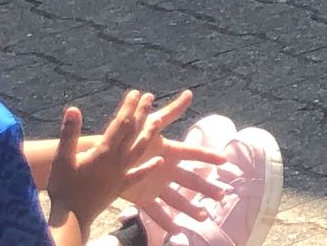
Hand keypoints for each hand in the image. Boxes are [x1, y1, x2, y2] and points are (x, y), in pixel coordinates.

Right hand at [47, 93, 166, 232]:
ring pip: (140, 149)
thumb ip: (69, 134)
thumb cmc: (63, 188)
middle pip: (133, 132)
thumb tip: (72, 109)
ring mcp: (121, 173)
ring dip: (149, 134)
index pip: (121, 123)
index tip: (135, 92)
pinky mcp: (120, 186)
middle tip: (149, 96)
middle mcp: (117, 160)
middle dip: (142, 113)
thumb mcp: (62, 159)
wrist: (71, 218)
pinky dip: (149, 167)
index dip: (129, 106)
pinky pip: (138, 175)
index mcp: (104, 151)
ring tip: (158, 121)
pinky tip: (159, 162)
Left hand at [118, 92, 230, 232]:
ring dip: (189, 208)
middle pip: (190, 180)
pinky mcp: (142, 198)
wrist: (100, 158)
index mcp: (168, 151)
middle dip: (206, 187)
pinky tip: (176, 232)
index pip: (193, 154)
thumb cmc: (126, 138)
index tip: (225, 161)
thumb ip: (169, 112)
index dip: (208, 156)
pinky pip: (156, 211)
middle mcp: (165, 169)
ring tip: (203, 217)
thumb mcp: (149, 124)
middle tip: (223, 194)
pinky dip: (165, 222)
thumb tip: (189, 93)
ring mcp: (155, 185)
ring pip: (176, 199)